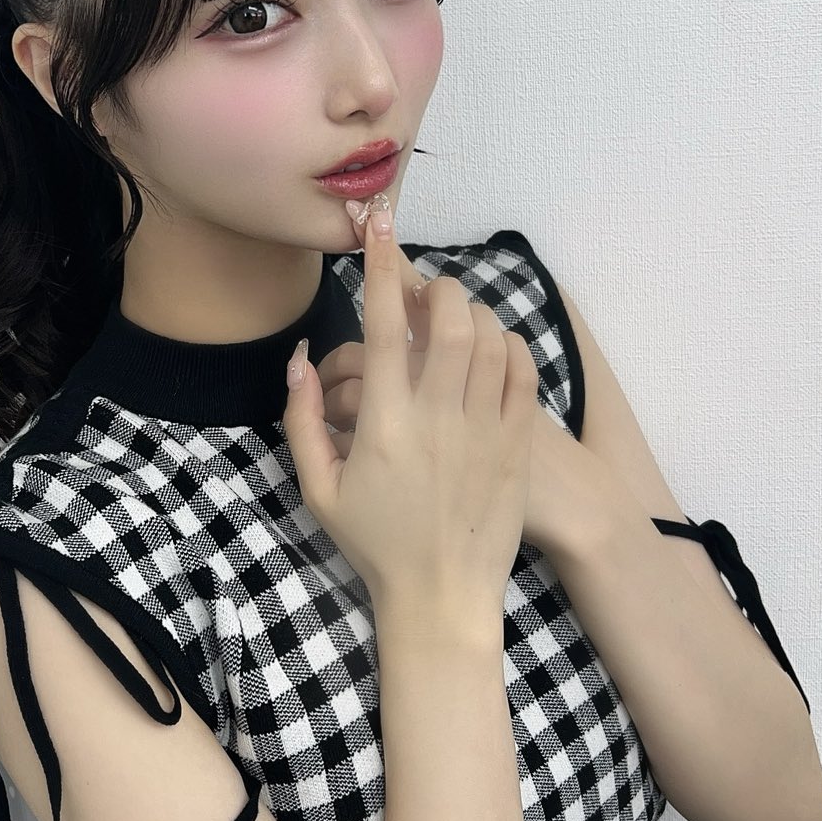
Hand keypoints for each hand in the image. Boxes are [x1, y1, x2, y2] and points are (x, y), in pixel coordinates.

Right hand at [280, 197, 538, 616]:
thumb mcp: (318, 489)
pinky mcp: (517, 444)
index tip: (378, 223)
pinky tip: (492, 350)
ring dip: (473, 313)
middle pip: (451, 318)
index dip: (382, 264)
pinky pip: (522, 372)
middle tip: (425, 293)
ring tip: (456, 322)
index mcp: (384, 424)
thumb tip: (299, 360)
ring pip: (491, 338)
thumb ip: (301, 420)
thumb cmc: (374, 544)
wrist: (442, 598)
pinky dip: (509, 345)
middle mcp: (438, 418)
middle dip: (438, 287)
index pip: (386, 323)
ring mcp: (485, 430)